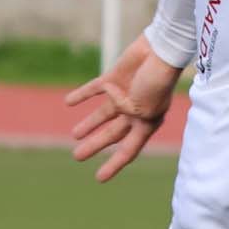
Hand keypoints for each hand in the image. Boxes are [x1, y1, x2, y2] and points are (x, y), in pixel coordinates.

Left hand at [66, 36, 183, 182]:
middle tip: (77, 157)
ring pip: (102, 114)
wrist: (160, 50)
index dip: (114, 165)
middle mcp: (135, 112)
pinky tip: (68, 102)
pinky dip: (81, 95)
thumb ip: (130, 114)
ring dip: (88, 124)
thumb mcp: (146, 107)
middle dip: (95, 145)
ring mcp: (124, 94)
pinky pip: (93, 89)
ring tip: (75, 135)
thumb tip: (116, 110)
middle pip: (112, 134)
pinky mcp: (114, 78)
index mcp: (146, 123)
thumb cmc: (158, 80)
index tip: (99, 179)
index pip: (127, 150)